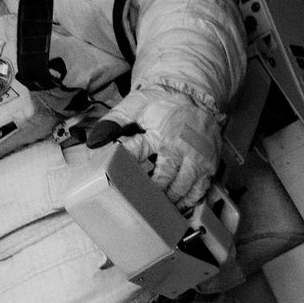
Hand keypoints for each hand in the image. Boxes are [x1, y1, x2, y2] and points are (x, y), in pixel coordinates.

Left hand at [86, 85, 221, 207]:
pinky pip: (198, 191)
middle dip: (148, 193)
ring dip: (166, 200)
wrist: (196, 96)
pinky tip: (176, 205)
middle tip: (136, 203)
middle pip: (162, 179)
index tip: (113, 176)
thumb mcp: (137, 105)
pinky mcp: (209, 165)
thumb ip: (115, 120)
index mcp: (159, 131)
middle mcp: (179, 146)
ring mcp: (197, 158)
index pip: (136, 152)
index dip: (123, 165)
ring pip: (181, 189)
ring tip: (154, 206)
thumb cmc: (163, 104)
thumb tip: (94, 141)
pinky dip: (186, 202)